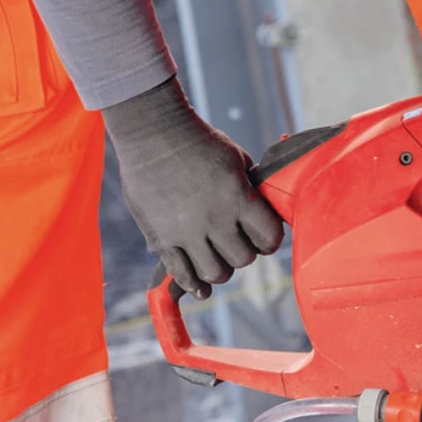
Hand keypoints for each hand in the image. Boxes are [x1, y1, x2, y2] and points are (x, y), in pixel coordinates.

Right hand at [103, 77, 283, 298]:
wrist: (152, 133)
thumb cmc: (201, 142)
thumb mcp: (239, 161)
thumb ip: (252, 191)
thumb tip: (265, 213)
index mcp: (239, 199)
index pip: (269, 239)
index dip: (269, 240)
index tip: (263, 236)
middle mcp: (214, 220)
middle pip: (242, 259)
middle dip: (244, 252)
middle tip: (236, 241)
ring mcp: (185, 232)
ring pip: (215, 274)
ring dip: (220, 269)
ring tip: (217, 258)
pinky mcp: (161, 238)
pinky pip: (180, 273)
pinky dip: (193, 285)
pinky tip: (200, 289)